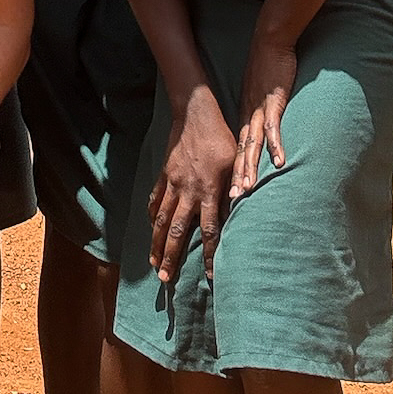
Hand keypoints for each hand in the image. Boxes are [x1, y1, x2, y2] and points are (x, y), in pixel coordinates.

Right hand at [148, 89, 236, 283]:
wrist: (194, 113)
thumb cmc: (221, 136)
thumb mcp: (235, 159)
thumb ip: (237, 183)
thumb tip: (243, 203)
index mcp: (208, 191)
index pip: (209, 231)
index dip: (209, 255)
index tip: (210, 276)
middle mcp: (187, 191)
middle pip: (176, 231)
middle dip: (170, 257)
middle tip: (165, 280)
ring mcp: (172, 183)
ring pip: (160, 219)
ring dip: (156, 243)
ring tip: (153, 263)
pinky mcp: (164, 174)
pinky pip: (155, 199)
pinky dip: (151, 215)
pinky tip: (149, 227)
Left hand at [233, 34, 296, 197]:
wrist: (270, 44)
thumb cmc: (267, 69)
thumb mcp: (260, 95)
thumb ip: (261, 113)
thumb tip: (261, 128)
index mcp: (246, 116)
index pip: (238, 148)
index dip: (234, 170)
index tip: (230, 192)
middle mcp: (250, 116)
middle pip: (242, 151)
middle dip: (238, 175)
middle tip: (233, 199)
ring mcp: (261, 110)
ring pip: (253, 144)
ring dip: (250, 166)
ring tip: (248, 188)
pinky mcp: (274, 102)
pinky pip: (274, 127)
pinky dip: (276, 145)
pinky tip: (279, 162)